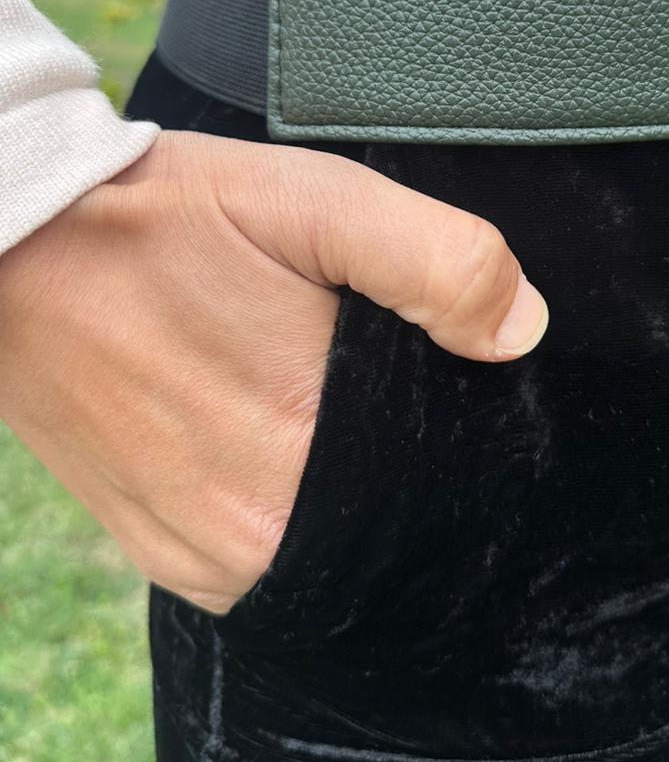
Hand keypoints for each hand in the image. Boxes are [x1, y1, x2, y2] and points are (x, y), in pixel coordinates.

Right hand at [0, 130, 547, 614]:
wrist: (15, 242)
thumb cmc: (167, 216)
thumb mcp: (316, 203)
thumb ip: (437, 263)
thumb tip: (524, 330)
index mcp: (301, 467)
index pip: (441, 490)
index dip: (464, 435)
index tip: (452, 383)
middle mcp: (247, 543)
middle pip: (387, 521)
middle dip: (410, 460)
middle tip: (389, 378)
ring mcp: (196, 558)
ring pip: (328, 541)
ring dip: (349, 483)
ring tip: (333, 400)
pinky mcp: (159, 550)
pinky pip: (265, 551)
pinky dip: (293, 501)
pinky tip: (290, 434)